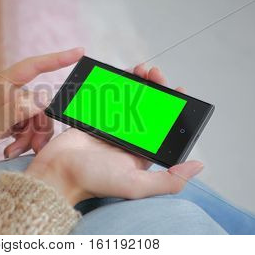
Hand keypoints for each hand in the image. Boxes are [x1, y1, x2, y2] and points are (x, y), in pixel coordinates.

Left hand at [0, 47, 83, 174]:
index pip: (33, 66)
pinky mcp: (4, 120)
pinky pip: (25, 126)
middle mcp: (4, 93)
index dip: (57, 58)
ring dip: (30, 136)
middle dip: (39, 125)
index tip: (79, 52)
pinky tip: (10, 149)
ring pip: (34, 117)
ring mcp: (4, 107)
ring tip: (14, 151)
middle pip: (38, 102)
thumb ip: (16, 108)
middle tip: (34, 146)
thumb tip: (43, 97)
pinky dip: (23, 140)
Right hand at [25, 65, 202, 204]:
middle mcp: (128, 140)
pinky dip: (117, 86)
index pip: (163, 127)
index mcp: (141, 154)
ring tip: (142, 70)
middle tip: (156, 74)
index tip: (178, 90)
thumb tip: (198, 166)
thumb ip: (169, 180)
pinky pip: (109, 98)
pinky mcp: (94, 119)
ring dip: (139, 84)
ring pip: (129, 101)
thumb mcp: (135, 184)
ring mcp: (110, 128)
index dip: (172, 108)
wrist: (56, 172)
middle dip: (156, 90)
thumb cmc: (93, 180)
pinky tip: (124, 75)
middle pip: (147, 109)